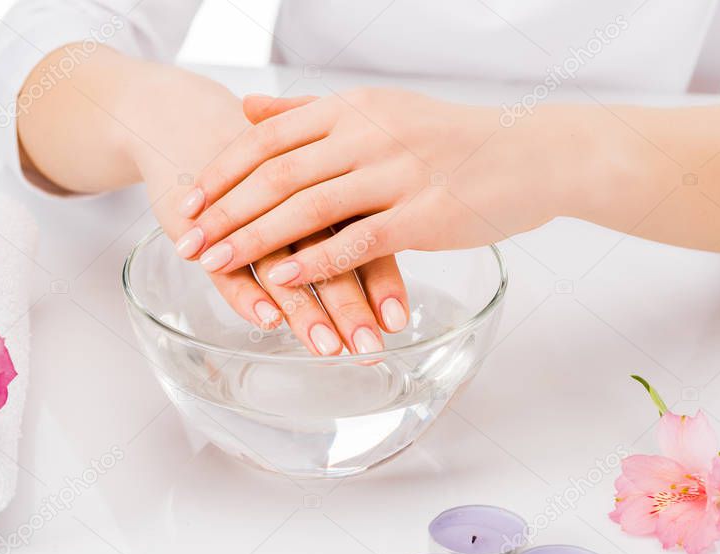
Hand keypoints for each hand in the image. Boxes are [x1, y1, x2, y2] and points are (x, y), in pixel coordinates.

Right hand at [15, 48, 409, 353]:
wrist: (184, 121)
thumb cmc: (260, 164)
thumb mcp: (310, 184)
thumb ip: (351, 221)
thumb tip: (386, 269)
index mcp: (323, 179)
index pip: (361, 232)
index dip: (381, 279)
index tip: (398, 323)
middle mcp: (288, 196)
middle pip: (327, 253)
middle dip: (350, 307)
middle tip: (370, 349)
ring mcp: (244, 211)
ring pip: (280, 262)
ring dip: (306, 309)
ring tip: (327, 350)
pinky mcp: (202, 225)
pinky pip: (226, 260)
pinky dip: (246, 292)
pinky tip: (266, 320)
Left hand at [176, 87, 574, 286]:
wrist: (533, 152)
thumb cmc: (450, 137)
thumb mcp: (376, 109)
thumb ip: (309, 114)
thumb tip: (248, 109)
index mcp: (352, 108)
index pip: (268, 138)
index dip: (222, 171)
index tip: (186, 202)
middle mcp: (369, 134)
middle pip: (278, 174)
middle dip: (225, 211)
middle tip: (186, 242)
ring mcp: (397, 173)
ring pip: (309, 207)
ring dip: (256, 238)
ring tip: (216, 264)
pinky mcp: (425, 215)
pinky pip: (358, 241)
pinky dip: (316, 261)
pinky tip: (283, 279)